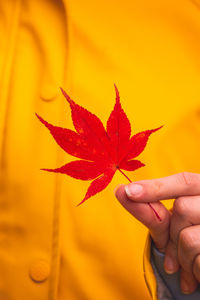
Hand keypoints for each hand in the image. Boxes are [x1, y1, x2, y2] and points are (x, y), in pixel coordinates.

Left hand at [115, 172, 199, 293]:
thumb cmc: (194, 244)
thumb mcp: (175, 226)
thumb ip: (155, 212)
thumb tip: (124, 191)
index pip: (184, 181)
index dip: (156, 187)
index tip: (129, 191)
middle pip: (182, 208)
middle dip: (172, 232)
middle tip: (173, 253)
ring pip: (187, 237)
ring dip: (181, 257)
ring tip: (188, 264)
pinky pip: (197, 258)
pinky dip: (192, 270)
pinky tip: (196, 273)